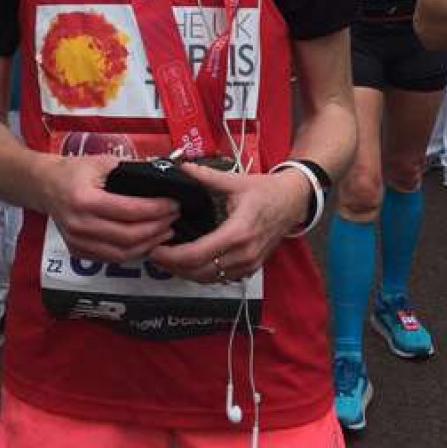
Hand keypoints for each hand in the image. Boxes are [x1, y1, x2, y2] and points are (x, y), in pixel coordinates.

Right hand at [44, 155, 179, 262]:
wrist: (45, 185)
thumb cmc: (74, 171)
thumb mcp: (102, 162)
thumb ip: (131, 169)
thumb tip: (163, 174)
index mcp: (85, 200)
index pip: (129, 211)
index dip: (156, 209)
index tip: (173, 204)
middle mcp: (80, 225)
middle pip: (128, 236)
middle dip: (157, 228)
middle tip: (174, 217)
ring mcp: (77, 242)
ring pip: (122, 254)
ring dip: (148, 244)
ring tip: (165, 231)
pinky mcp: (78, 251)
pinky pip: (111, 258)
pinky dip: (133, 252)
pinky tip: (146, 241)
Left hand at [149, 163, 307, 282]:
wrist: (293, 202)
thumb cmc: (266, 191)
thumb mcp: (235, 181)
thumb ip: (206, 176)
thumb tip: (182, 168)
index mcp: (238, 232)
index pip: (197, 254)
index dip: (172, 256)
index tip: (155, 248)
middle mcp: (243, 254)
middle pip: (199, 271)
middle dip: (172, 265)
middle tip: (153, 252)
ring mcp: (248, 264)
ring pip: (208, 279)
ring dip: (184, 272)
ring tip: (166, 259)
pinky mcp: (249, 268)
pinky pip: (219, 278)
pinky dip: (200, 273)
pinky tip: (187, 262)